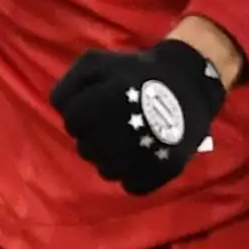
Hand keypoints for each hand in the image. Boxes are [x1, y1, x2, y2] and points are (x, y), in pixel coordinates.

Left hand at [49, 39, 227, 195]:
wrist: (187, 82)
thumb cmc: (134, 71)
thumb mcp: (93, 62)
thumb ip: (67, 86)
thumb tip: (61, 113)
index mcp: (108, 99)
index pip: (72, 122)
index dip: (79, 115)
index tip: (93, 107)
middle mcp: (125, 129)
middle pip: (86, 150)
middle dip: (92, 136)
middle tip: (111, 122)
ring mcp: (147, 153)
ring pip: (106, 171)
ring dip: (110, 157)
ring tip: (125, 137)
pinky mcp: (166, 169)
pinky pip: (132, 186)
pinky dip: (132, 174)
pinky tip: (138, 154)